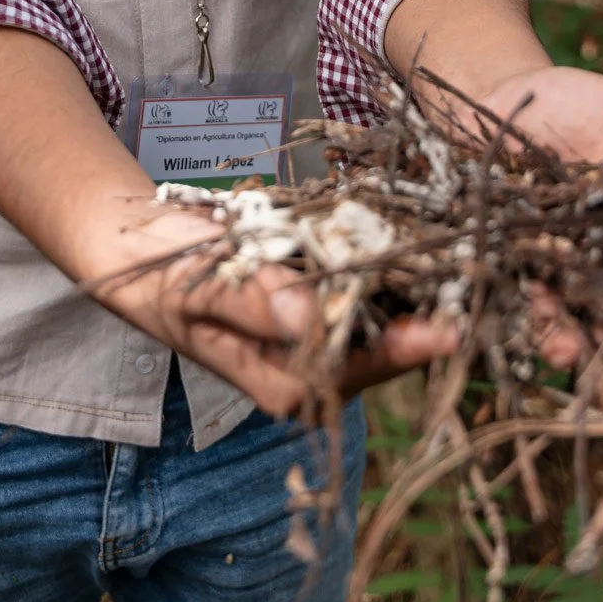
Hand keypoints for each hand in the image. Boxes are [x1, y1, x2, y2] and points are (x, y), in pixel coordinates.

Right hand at [90, 199, 459, 417]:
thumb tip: (308, 317)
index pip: (352, 374)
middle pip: (378, 342)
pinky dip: (380, 246)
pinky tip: (407, 219)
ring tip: (454, 240)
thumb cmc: (157, 277)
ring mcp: (312, 322)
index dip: (402, 351)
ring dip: (411, 274)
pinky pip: (357, 271)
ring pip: (376, 304)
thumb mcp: (194, 290)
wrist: (132, 244)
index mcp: (279, 382)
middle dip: (422, 306)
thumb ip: (250, 302)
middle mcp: (305, 360)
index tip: (445, 330)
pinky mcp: (312, 286)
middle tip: (470, 268)